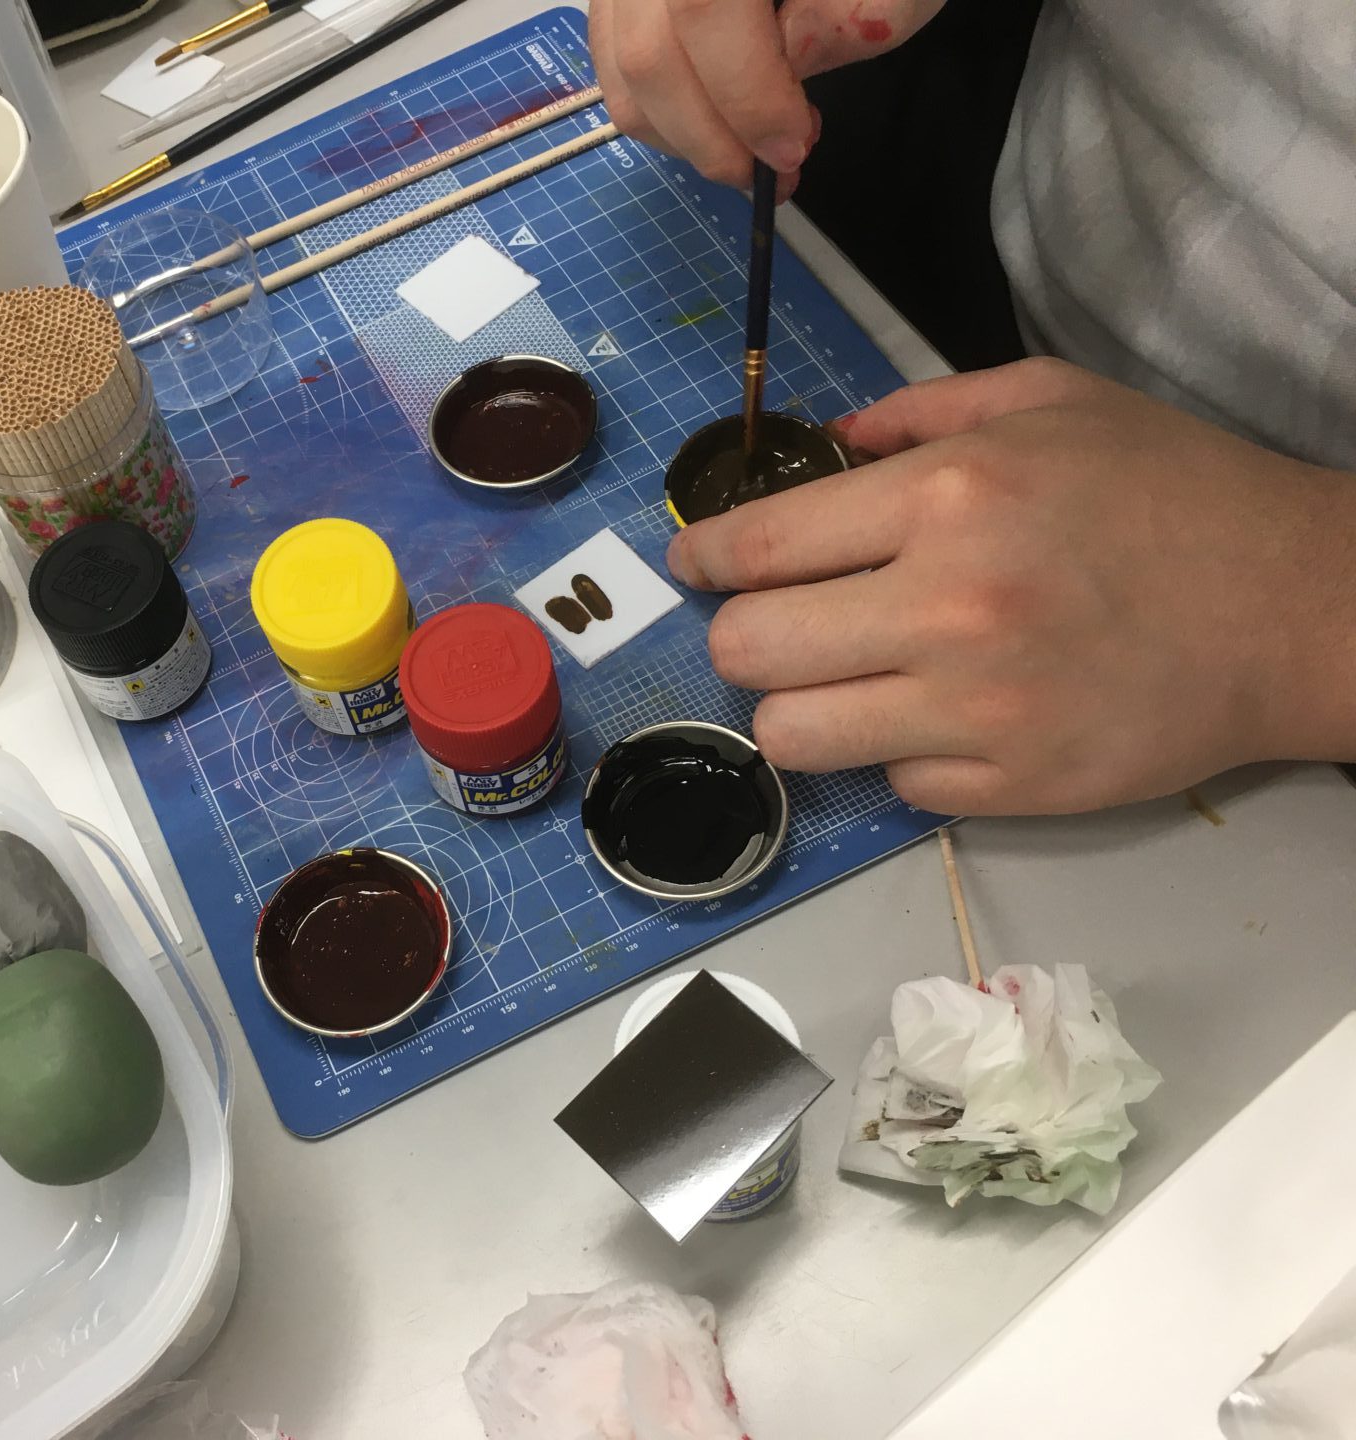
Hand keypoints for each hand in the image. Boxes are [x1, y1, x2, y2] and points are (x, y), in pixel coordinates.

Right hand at [590, 0, 945, 195]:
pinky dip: (661, 108)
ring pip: (622, 71)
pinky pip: (614, 62)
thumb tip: (781, 100)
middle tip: (769, 170)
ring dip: (684, 134)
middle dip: (711, 139)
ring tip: (747, 140)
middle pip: (648, 56)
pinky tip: (714, 112)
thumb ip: (844, 23)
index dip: (747, 99)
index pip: (705, 13)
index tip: (792, 150)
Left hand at [666, 358, 1355, 813]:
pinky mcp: (1011, 788)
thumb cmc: (1173, 490)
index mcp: (948, 496)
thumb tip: (821, 441)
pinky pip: (888, 787)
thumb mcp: (1050, 400)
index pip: (759, 546)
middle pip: (748, 650)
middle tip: (774, 623)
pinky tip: (941, 718)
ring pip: (793, 735)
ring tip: (840, 679)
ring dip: (798, 706)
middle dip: (739, 635)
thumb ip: (917, 408)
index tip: (692, 565)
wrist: (1299, 608)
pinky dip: (897, 755)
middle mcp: (947, 607)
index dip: (703, 558)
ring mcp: (978, 711)